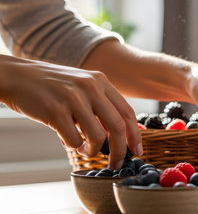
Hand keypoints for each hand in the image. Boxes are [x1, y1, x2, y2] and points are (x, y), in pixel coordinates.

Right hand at [0, 55, 141, 168]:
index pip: (127, 112)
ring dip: (92, 150)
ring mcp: (73, 98)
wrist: (17, 76)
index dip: (135, 135)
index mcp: (100, 81)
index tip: (137, 151)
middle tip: (116, 164)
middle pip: (117, 127)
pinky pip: (74, 141)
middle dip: (120, 151)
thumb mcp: (83, 85)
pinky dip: (72, 146)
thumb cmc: (52, 85)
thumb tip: (121, 133)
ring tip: (83, 148)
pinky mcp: (55, 111)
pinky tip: (66, 139)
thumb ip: (102, 103)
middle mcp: (90, 87)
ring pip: (97, 137)